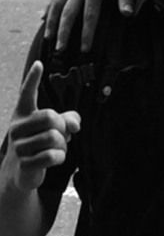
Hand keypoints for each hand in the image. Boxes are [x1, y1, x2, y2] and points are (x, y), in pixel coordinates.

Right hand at [3, 62, 79, 192]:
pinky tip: (54, 159)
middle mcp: (17, 127)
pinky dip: (60, 157)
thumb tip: (74, 125)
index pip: (27, 94)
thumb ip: (69, 119)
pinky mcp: (24, 163)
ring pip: (54, 137)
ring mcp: (18, 146)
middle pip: (51, 117)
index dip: (33, 79)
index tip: (39, 64)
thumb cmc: (41, 144)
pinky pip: (52, 155)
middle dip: (62, 127)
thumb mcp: (56, 129)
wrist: (22, 172)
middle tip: (60, 135)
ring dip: (63, 144)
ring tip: (56, 148)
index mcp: (24, 115)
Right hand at [44, 0, 141, 51]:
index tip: (86, 49)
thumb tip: (127, 14)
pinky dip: (49, 7)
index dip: (87, 33)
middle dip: (63, 32)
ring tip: (48, 38)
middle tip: (60, 50)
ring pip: (57, 3)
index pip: (89, 15)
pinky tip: (43, 18)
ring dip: (51, 21)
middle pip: (67, 12)